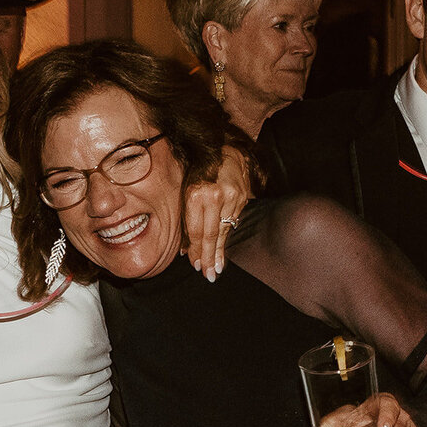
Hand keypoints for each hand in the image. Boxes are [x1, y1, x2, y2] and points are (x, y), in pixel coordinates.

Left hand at [182, 146, 250, 281]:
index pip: (197, 230)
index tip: (194, 264)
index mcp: (197, 194)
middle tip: (208, 276)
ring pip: (224, 231)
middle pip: (212, 234)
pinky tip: (223, 250)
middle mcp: (216, 196)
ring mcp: (232, 197)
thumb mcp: (184, 190)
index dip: (195, 250)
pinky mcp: (243, 197)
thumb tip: (185, 248)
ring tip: (216, 268)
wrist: (223, 150)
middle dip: (209, 257)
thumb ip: (186, 218)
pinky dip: (227, 237)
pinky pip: (233, 222)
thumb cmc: (197, 170)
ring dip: (220, 252)